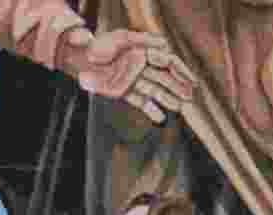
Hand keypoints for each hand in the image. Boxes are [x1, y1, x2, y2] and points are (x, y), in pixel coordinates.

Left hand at [61, 29, 196, 122]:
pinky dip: (151, 110)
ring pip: (155, 91)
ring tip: (180, 108)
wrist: (81, 59)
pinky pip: (140, 102)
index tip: (190, 81)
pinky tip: (161, 118)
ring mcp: (134, 81)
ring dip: (168, 99)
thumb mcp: (121, 38)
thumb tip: (165, 43)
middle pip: (164, 79)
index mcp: (145, 54)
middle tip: (189, 98)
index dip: (181, 72)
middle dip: (177, 88)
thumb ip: (143, 40)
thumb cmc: (101, 45)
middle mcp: (142, 68)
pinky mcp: (123, 92)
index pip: (168, 63)